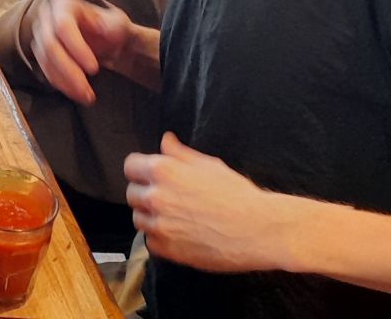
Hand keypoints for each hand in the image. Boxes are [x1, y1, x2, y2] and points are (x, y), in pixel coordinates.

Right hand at [29, 0, 135, 104]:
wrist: (108, 42)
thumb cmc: (112, 29)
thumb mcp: (118, 23)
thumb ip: (112, 24)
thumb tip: (102, 29)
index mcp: (64, 4)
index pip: (62, 26)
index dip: (76, 48)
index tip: (94, 69)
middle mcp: (47, 17)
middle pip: (50, 46)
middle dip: (70, 72)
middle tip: (88, 92)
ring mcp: (41, 35)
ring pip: (46, 61)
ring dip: (66, 82)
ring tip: (87, 97)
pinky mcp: (41, 53)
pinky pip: (46, 71)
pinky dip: (61, 85)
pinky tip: (77, 93)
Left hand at [126, 132, 290, 272]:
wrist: (259, 229)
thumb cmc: (237, 193)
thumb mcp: (208, 164)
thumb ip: (180, 153)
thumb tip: (165, 140)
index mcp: (163, 171)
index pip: (130, 166)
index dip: (140, 169)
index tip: (150, 175)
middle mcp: (157, 197)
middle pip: (131, 193)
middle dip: (145, 193)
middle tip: (166, 197)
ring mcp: (161, 226)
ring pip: (139, 219)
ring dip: (151, 217)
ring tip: (172, 217)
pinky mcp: (169, 251)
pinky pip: (150, 243)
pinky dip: (160, 239)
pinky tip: (177, 234)